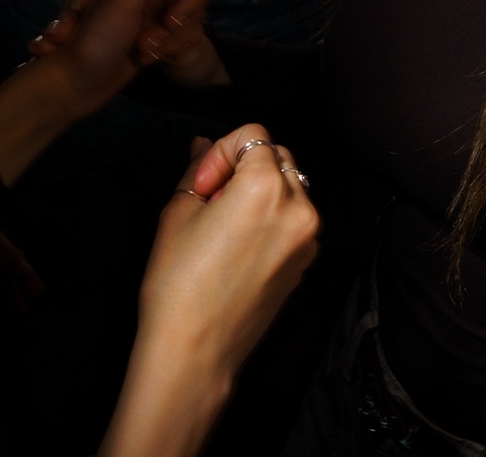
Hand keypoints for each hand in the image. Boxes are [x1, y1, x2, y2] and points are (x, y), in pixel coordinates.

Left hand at [0, 0, 207, 183]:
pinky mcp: (148, 30)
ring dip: (165, 39)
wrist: (74, 85)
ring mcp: (143, 6)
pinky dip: (164, 48)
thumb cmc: (94, 38)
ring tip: (140, 52)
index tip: (171, 19)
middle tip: (146, 41)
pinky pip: (175, 34)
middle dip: (171, 22)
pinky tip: (144, 58)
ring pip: (183, 16)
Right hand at [101, 124, 319, 456]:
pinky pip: (294, 220)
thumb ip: (198, 169)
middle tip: (210, 199)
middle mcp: (298, 208)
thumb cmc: (178, 284)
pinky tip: (239, 245)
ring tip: (223, 224)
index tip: (203, 184)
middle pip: (277, 157)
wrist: (196, 350)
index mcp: (266, 187)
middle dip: (244, 167)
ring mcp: (307, 238)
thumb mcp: (178, 212)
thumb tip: (203, 146)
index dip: (220, 153)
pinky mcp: (306, 262)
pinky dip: (272, 218)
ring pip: (289, 187)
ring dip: (260, 191)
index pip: (253, 135)